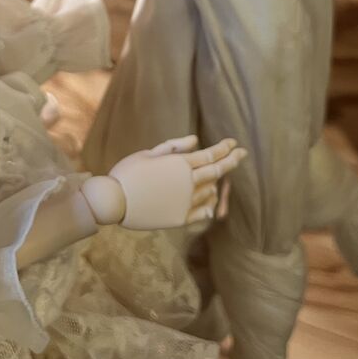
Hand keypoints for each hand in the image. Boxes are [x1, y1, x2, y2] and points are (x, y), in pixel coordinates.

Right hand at [108, 134, 245, 229]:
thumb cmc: (128, 173)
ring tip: (216, 180)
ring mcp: (187, 202)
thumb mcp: (149, 153)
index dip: (224, 148)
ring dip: (216, 184)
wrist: (115, 201)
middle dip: (232, 160)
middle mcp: (189, 182)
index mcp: (181, 164)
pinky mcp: (181, 218)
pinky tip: (211, 203)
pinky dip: (209, 205)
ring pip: (211, 191)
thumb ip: (174, 147)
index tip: (234, 143)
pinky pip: (204, 211)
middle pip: (218, 171)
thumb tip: (196, 140)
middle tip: (242, 154)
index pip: (210, 155)